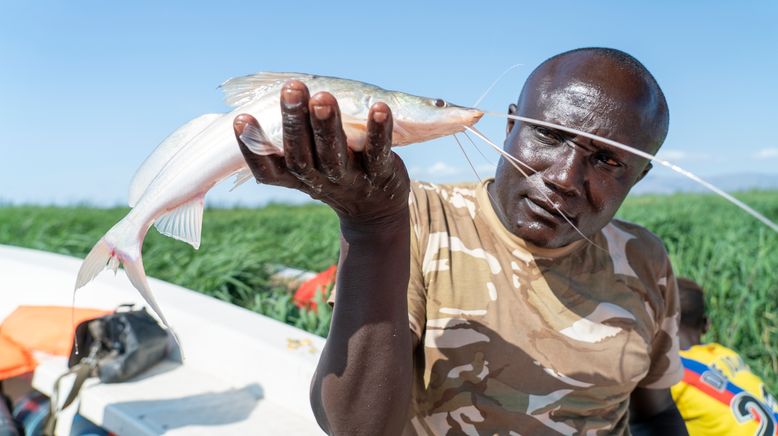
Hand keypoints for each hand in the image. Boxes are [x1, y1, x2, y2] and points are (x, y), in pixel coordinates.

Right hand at [233, 80, 409, 224]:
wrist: (375, 207)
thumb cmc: (332, 169)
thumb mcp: (307, 159)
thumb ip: (291, 133)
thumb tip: (267, 88)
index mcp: (293, 176)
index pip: (266, 169)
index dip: (251, 147)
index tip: (240, 118)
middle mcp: (317, 179)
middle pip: (300, 155)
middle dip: (293, 121)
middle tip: (290, 88)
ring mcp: (348, 179)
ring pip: (333, 153)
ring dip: (327, 124)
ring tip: (322, 97)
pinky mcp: (379, 173)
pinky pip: (378, 151)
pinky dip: (378, 131)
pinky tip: (378, 109)